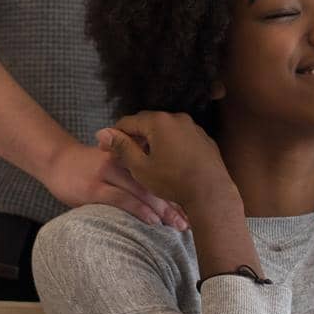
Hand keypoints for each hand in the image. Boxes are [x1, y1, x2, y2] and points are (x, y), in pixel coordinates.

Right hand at [45, 132, 189, 229]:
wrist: (56, 160)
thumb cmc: (91, 162)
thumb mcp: (118, 157)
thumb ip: (138, 162)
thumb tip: (166, 182)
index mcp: (129, 147)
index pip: (161, 164)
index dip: (177, 184)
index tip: (194, 202)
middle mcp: (121, 157)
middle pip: (156, 179)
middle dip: (175, 200)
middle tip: (191, 220)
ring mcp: (107, 171)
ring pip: (143, 189)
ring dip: (163, 208)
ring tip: (178, 225)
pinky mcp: (94, 187)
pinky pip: (123, 198)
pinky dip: (140, 209)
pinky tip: (152, 221)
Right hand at [94, 111, 235, 221]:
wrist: (211, 194)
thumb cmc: (173, 182)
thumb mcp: (140, 167)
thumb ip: (121, 147)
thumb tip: (102, 132)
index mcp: (159, 122)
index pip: (128, 122)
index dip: (114, 135)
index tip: (106, 148)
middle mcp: (177, 118)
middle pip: (147, 123)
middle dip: (135, 137)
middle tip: (125, 156)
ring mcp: (193, 127)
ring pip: (165, 130)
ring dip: (153, 141)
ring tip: (147, 161)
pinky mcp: (204, 139)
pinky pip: (181, 138)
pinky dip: (171, 146)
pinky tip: (169, 164)